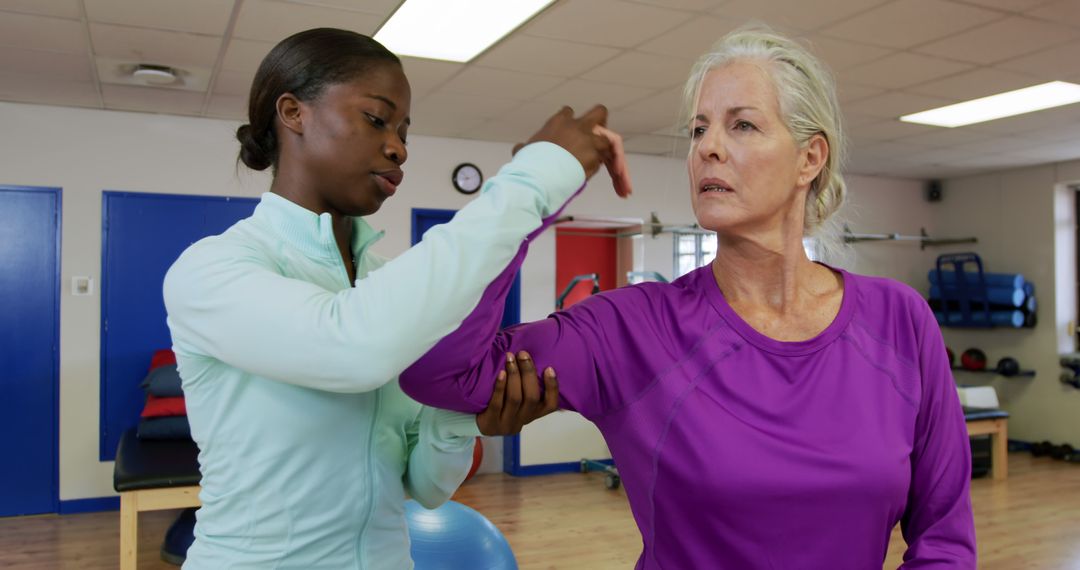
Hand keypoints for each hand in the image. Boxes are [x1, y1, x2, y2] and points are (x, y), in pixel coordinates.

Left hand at [475, 351, 558, 435]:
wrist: (475, 423)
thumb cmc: (501, 404)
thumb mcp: (517, 400)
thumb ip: (526, 387)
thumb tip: (532, 360)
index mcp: (532, 414)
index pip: (550, 405)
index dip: (552, 388)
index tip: (549, 368)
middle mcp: (522, 420)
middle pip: (531, 398)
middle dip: (528, 373)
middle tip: (523, 354)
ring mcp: (506, 424)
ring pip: (515, 399)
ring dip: (514, 375)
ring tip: (510, 358)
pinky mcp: (491, 423)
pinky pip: (497, 403)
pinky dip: (500, 386)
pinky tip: (501, 372)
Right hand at [514, 105, 632, 197]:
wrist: (536, 177)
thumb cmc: (527, 166)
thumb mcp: (524, 151)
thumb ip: (526, 147)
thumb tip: (520, 148)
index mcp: (557, 122)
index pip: (569, 113)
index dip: (572, 124)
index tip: (570, 134)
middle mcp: (576, 126)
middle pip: (599, 112)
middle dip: (602, 121)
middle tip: (599, 135)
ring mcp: (588, 140)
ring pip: (608, 140)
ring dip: (606, 153)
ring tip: (606, 171)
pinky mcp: (595, 156)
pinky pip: (606, 161)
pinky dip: (607, 171)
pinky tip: (601, 181)